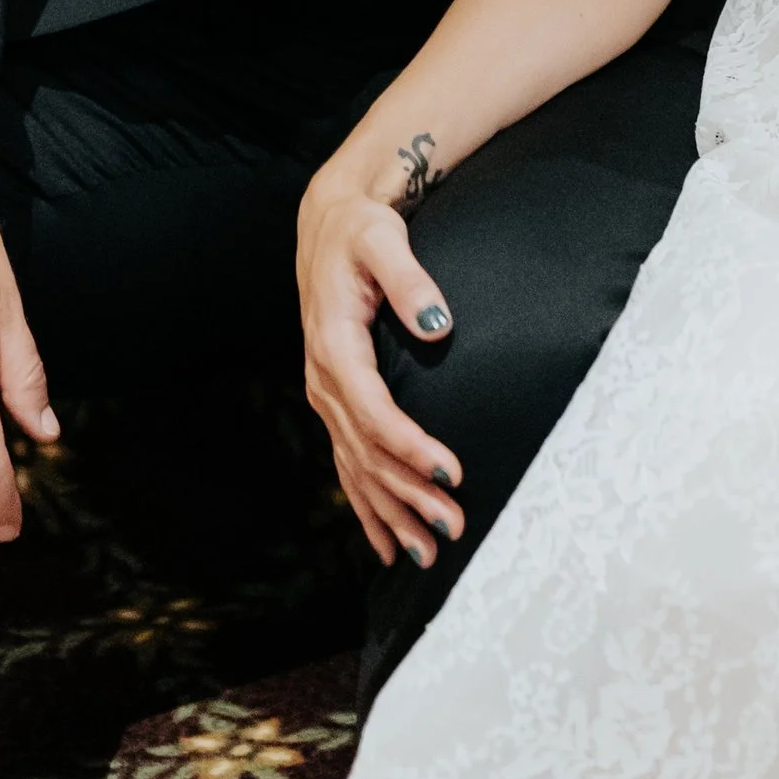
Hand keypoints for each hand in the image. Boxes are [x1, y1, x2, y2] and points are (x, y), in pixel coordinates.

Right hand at [294, 162, 467, 572]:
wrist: (329, 224)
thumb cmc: (360, 229)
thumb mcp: (383, 239)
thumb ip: (410, 280)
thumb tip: (440, 324)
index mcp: (334, 345)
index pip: (374, 412)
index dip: (411, 447)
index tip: (451, 472)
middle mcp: (324, 380)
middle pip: (367, 452)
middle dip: (409, 495)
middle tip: (454, 528)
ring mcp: (327, 396)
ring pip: (357, 469)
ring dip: (391, 514)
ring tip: (429, 554)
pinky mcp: (336, 402)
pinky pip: (348, 464)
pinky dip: (367, 507)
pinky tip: (387, 545)